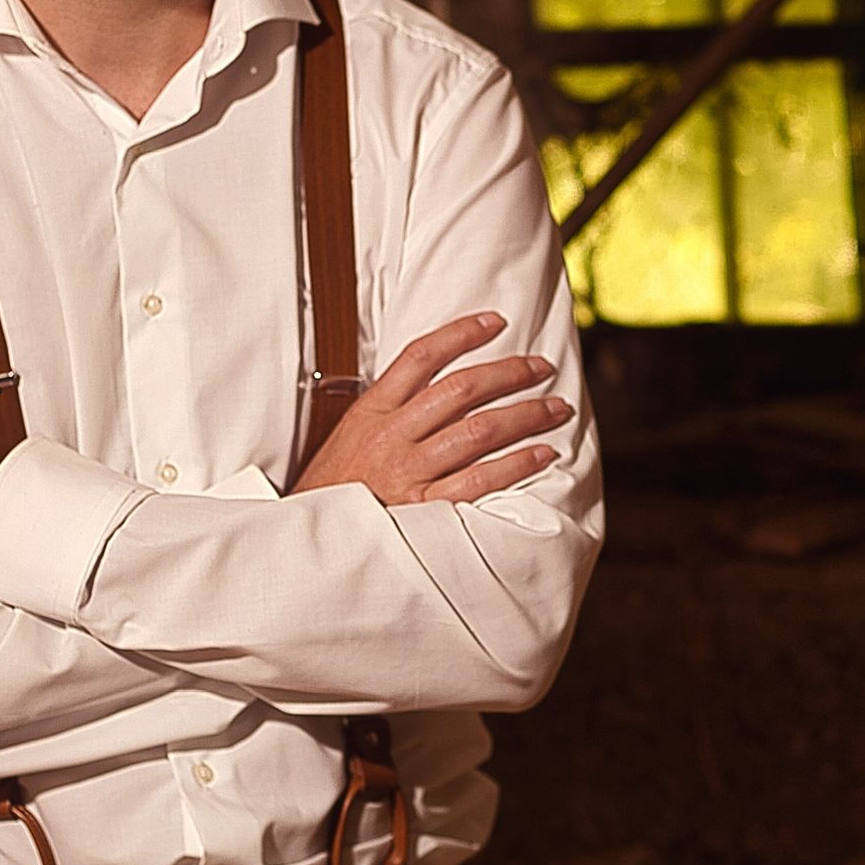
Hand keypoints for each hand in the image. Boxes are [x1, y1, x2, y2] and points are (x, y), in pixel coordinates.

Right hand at [292, 311, 570, 507]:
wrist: (307, 543)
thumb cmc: (333, 490)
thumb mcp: (349, 437)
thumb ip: (388, 411)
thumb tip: (438, 386)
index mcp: (371, 411)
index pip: (421, 356)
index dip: (462, 333)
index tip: (497, 321)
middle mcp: (391, 435)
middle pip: (461, 389)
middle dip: (510, 373)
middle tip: (542, 367)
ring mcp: (408, 472)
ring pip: (479, 431)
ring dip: (525, 415)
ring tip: (556, 408)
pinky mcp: (423, 509)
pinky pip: (479, 481)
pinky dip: (516, 464)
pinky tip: (543, 453)